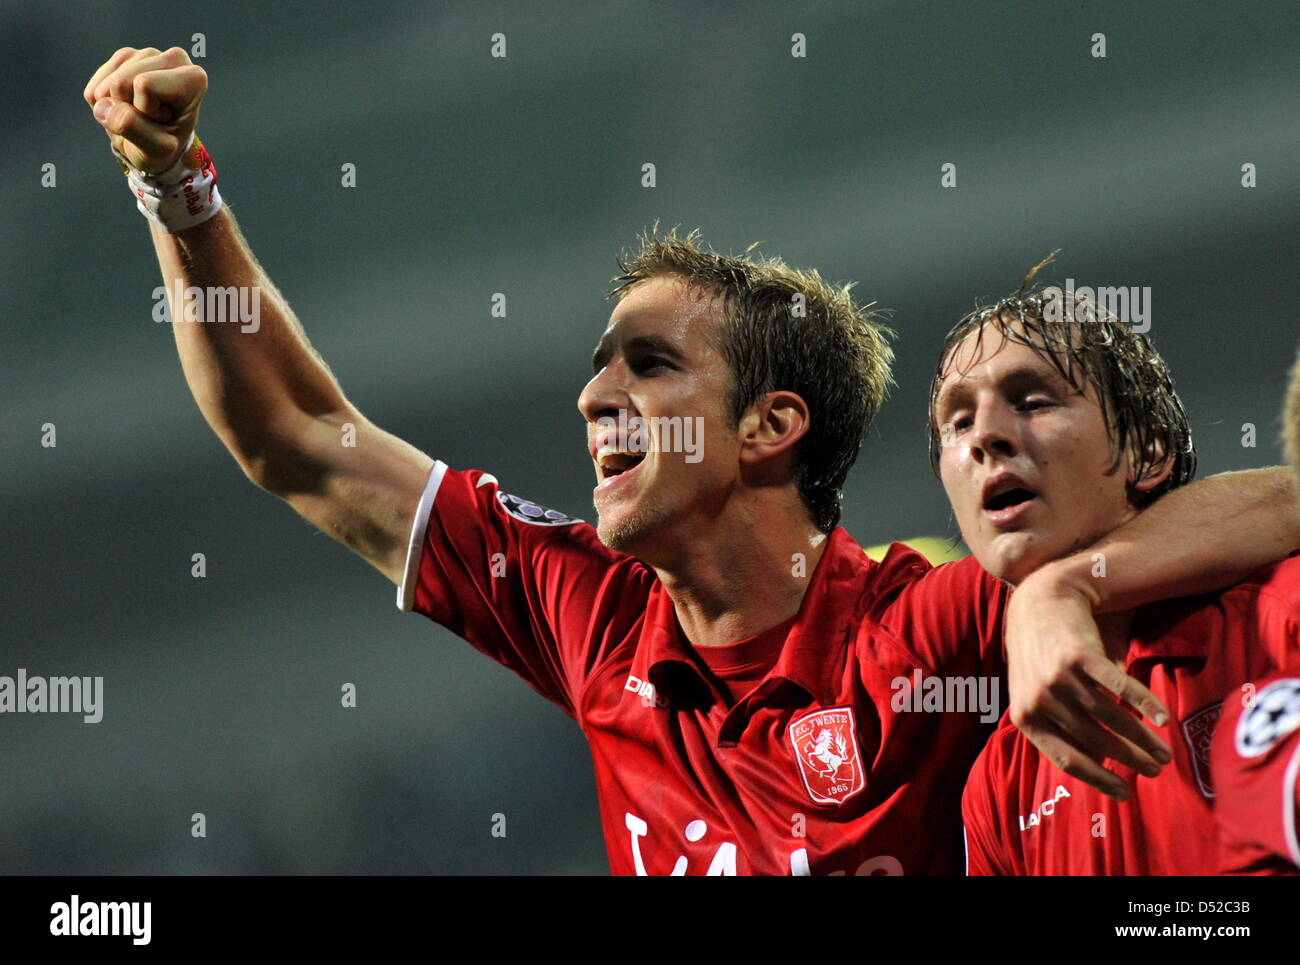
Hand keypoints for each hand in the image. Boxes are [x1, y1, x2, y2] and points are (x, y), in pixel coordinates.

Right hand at [83, 46, 206, 173]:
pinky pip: (96, 85)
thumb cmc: (164, 146)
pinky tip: (126, 106)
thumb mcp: (156, 149)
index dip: (147, 110)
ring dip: (117, 106)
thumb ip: (133, 128)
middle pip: (121, 81)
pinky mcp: (125, 58)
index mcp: (193, 77)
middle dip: (128, 107)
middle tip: (150, 119)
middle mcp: (173, 58)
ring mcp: (147, 55)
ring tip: (141, 114)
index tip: (164, 120)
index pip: (145, 84)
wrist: (156, 145)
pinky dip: (105, 103)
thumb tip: (103, 106)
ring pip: (108, 83)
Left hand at [1005, 566, 1172, 800]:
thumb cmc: (1043, 653)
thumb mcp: (1036, 692)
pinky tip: (1163, 719)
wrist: (1041, 599)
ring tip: (1164, 753)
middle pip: (1094, 740)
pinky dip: (1144, 704)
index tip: (1125, 793)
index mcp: (1025, 716)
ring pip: (1109, 717)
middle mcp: (1039, 699)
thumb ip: (1061, 724)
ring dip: (1142, 739)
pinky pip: (1118, 687)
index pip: (1066, 758)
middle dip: (1129, 760)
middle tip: (1155, 771)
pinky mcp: (1079, 654)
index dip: (1099, 778)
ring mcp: (1057, 677)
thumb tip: (1098, 762)